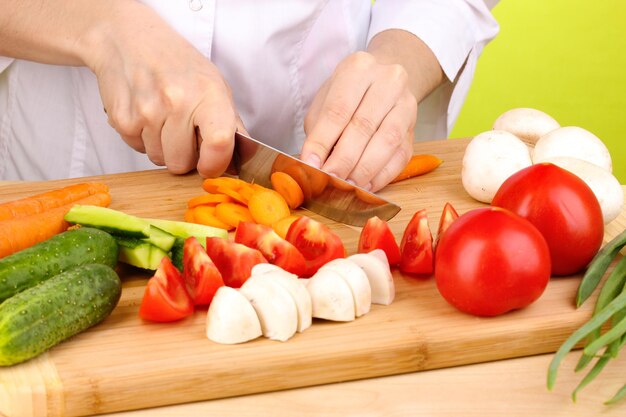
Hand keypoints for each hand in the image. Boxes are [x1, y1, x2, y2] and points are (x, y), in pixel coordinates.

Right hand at [87, 2, 242, 176]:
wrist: (127, 38)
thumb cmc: (177, 63)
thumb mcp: (214, 85)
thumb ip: (230, 124)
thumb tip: (243, 157)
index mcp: (208, 94)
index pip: (219, 144)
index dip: (215, 164)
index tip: (210, 165)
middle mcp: (176, 102)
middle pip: (182, 163)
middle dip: (184, 155)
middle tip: (183, 131)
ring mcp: (146, 111)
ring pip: (159, 159)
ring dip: (163, 147)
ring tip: (162, 118)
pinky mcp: (122, 119)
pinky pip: (138, 149)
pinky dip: (143, 139)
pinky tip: (145, 115)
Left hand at [301, 51, 416, 191]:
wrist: (385, 83)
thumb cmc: (348, 95)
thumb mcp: (326, 101)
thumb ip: (319, 130)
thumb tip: (314, 164)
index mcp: (358, 68)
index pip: (338, 109)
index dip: (323, 140)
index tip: (311, 164)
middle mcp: (388, 80)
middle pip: (364, 125)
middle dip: (343, 159)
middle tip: (329, 179)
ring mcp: (406, 104)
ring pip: (387, 141)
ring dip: (364, 169)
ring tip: (347, 186)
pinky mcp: (415, 128)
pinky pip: (401, 156)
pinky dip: (382, 176)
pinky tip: (365, 186)